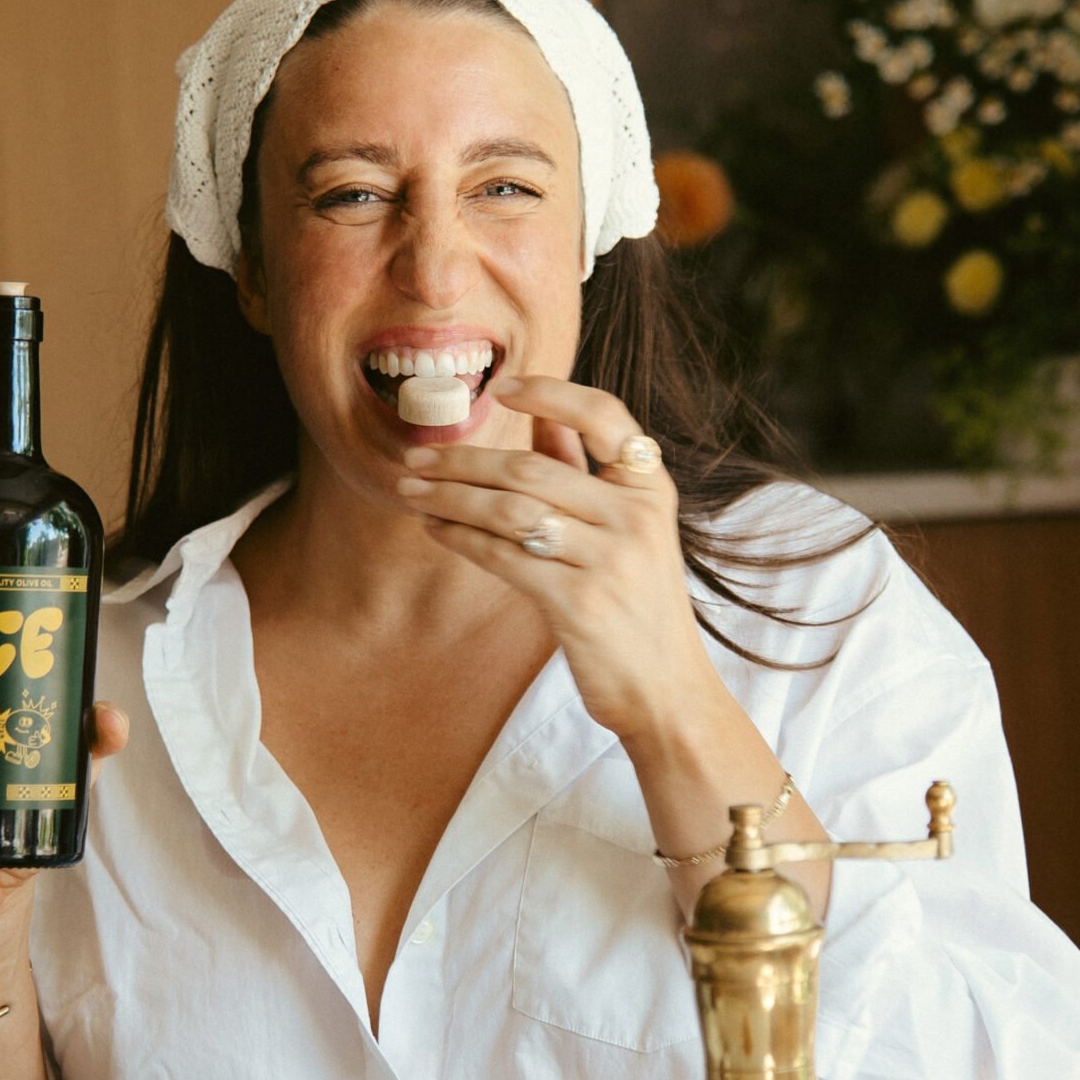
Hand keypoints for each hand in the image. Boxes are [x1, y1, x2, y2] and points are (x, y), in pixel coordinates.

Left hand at [395, 375, 726, 745]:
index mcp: (651, 489)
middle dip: (464, 460)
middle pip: (533, 467)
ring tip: (412, 493)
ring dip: (451, 498)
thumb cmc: (639, 606)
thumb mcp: (629, 530)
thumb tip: (540, 421)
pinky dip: (461, 539)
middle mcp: (636, 517)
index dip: (552, 394)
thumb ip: (586, 473)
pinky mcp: (579, 604)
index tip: (501, 389)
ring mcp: (609, 561)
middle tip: (417, 458)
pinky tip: (437, 530)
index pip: (605, 416)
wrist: (667, 691)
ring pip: (510, 510)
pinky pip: (504, 557)